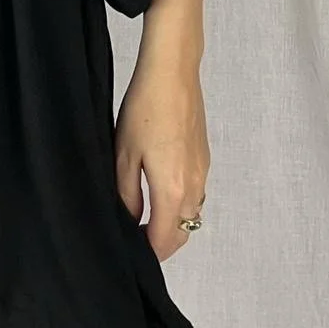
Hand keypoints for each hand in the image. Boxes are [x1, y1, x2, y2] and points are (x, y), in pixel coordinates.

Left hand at [113, 58, 209, 261]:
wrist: (173, 74)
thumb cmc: (144, 110)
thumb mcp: (124, 155)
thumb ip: (127, 194)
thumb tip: (131, 220)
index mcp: (172, 191)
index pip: (165, 241)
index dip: (147, 252)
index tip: (130, 251)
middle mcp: (194, 187)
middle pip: (183, 233)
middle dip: (161, 242)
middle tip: (135, 237)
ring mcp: (203, 172)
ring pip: (191, 213)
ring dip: (172, 222)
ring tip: (144, 214)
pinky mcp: (204, 158)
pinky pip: (195, 193)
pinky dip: (180, 203)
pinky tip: (158, 188)